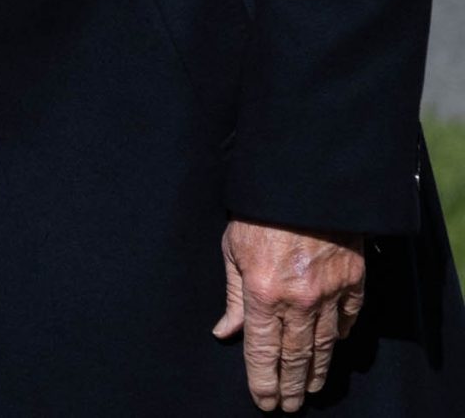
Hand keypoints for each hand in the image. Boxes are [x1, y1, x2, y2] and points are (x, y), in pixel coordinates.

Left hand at [214, 218, 367, 410]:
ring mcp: (329, 293)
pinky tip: (331, 350)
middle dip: (290, 385)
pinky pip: (347, 319)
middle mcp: (298, 300)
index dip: (262, 379)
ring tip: (310, 390)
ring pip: (324, 345)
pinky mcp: (354, 282)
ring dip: (316, 371)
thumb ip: (233, 297)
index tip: (264, 400)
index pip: (261, 350)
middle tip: (289, 406)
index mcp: (262, 293)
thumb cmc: (258, 215)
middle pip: (295, 356)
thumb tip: (226, 332)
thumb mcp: (233, 251)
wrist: (303, 184)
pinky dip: (339, 336)